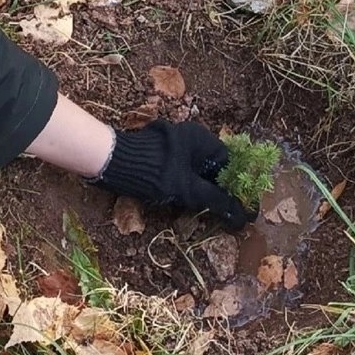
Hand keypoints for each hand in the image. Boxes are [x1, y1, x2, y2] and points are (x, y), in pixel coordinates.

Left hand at [96, 118, 248, 228]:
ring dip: (196, 188)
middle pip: (210, 167)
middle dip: (213, 188)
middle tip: (213, 210)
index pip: (227, 163)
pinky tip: (176, 199)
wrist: (111, 162)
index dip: (231, 185)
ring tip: (195, 207)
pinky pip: (178, 169)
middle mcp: (189, 137)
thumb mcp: (189, 190)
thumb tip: (244, 217)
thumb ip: (217, 202)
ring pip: (194, 170)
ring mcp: (172, 144)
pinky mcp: (158, 153)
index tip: (230, 205)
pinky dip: (181, 184)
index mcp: (202, 138)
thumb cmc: (155, 173)